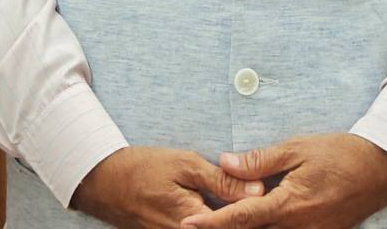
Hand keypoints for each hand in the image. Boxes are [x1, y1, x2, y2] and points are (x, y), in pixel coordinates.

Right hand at [71, 146, 264, 227]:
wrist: (108, 183)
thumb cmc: (145, 169)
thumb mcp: (186, 165)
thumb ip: (222, 181)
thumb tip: (258, 190)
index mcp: (194, 223)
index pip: (237, 226)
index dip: (259, 217)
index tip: (278, 208)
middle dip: (249, 221)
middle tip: (269, 208)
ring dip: (235, 221)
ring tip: (252, 207)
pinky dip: (217, 222)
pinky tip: (226, 209)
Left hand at [179, 133, 386, 228]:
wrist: (380, 169)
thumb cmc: (339, 153)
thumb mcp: (297, 148)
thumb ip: (260, 160)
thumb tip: (226, 163)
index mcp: (289, 204)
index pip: (241, 217)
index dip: (212, 223)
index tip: (188, 225)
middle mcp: (297, 227)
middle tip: (200, 222)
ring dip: (246, 228)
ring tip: (223, 219)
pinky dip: (267, 227)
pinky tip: (259, 217)